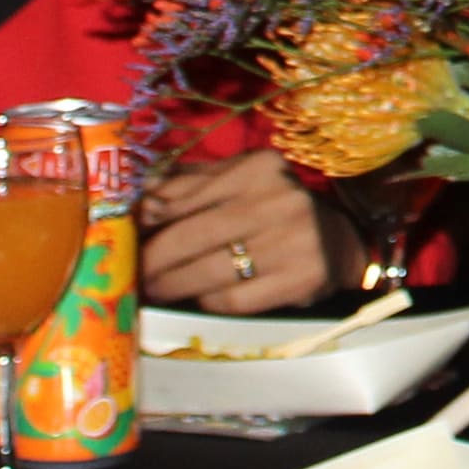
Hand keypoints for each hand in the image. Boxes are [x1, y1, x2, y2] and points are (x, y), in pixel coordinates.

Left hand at [143, 148, 334, 311]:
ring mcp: (290, 242)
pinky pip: (234, 299)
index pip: (185, 195)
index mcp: (257, 168)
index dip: (148, 220)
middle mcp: (276, 200)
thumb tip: (142, 201)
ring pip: (208, 272)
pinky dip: (209, 301)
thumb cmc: (276, 209)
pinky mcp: (298, 280)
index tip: (128, 236)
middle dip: (153, 259)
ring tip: (154, 290)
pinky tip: (200, 297)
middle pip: (191, 236)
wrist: (339, 243)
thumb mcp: (241, 181)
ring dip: (172, 285)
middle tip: (133, 273)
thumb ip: (193, 184)